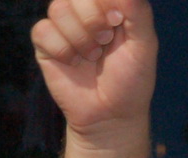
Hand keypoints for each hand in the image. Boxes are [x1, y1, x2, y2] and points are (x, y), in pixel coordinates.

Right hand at [32, 0, 157, 143]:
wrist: (111, 116)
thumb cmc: (131, 80)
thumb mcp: (145, 44)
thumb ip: (137, 11)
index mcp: (108, 5)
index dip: (104, 2)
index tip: (117, 21)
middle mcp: (84, 11)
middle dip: (92, 19)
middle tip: (105, 41)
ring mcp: (63, 26)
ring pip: (58, 8)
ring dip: (79, 37)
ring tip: (92, 56)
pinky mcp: (46, 45)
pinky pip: (42, 30)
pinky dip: (62, 49)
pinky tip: (74, 62)